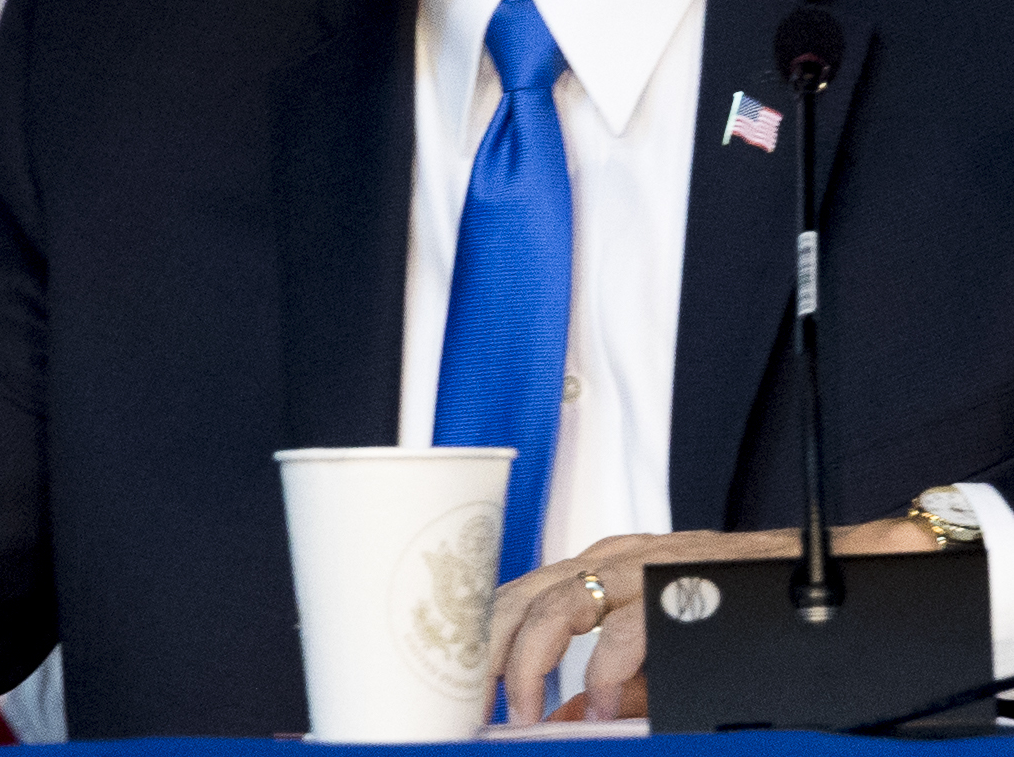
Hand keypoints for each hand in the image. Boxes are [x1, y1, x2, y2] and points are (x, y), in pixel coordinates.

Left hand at [489, 517, 937, 725]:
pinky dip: (606, 671)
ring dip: (533, 665)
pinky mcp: (680, 584)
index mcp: (596, 571)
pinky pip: (626, 627)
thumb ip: (605, 686)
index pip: (516, 596)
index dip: (479, 640)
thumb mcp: (657, 651)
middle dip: (487, 654)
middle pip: (520, 597)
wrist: (821, 574)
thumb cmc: (734, 607)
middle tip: (476, 704)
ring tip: (527, 712)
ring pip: (557, 606)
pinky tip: (603, 704)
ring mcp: (643, 567)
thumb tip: (560, 720)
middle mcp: (610, 560)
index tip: (458, 687)